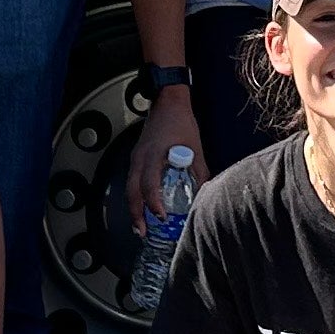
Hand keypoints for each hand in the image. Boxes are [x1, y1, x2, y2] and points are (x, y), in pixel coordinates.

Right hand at [125, 84, 205, 226]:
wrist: (168, 101)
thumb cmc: (181, 121)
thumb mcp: (196, 148)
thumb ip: (199, 172)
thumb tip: (205, 193)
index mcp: (154, 155)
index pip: (149, 185)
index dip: (154, 204)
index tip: (161, 217)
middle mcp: (140, 158)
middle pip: (132, 192)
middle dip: (136, 214)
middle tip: (142, 232)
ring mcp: (136, 157)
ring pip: (129, 187)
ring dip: (134, 207)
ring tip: (140, 226)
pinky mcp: (136, 157)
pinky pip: (132, 180)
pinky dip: (135, 195)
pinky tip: (142, 206)